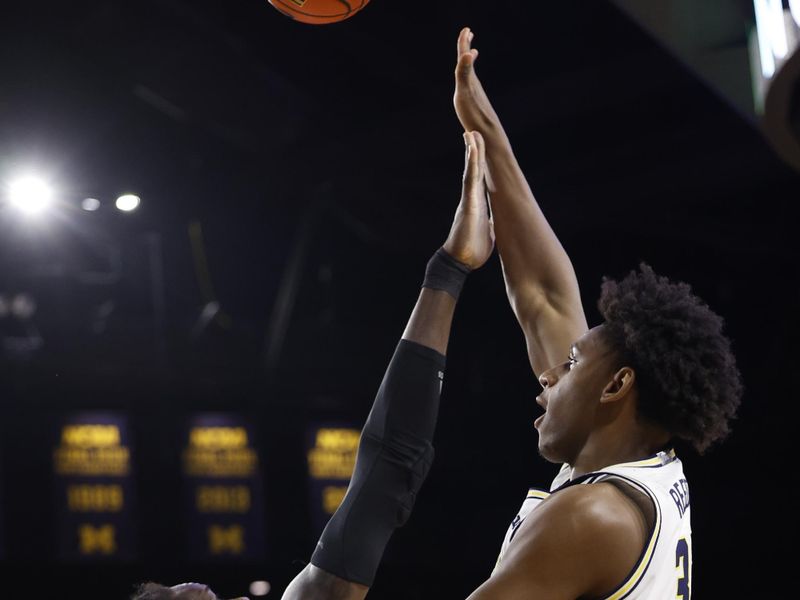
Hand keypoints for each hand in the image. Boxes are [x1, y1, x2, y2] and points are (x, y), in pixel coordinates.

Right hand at [443, 131, 494, 268]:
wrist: (460, 261)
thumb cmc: (472, 250)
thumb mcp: (488, 233)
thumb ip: (492, 225)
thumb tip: (497, 225)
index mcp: (478, 203)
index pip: (480, 178)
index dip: (480, 163)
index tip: (479, 147)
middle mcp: (472, 197)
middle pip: (475, 169)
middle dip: (475, 150)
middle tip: (473, 131)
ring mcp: (469, 198)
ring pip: (472, 170)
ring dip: (472, 151)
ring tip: (471, 133)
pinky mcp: (469, 202)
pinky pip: (471, 179)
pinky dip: (472, 164)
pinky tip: (473, 151)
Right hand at [454, 27, 499, 133]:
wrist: (488, 135)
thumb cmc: (475, 115)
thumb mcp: (466, 92)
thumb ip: (465, 72)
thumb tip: (469, 52)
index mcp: (470, 79)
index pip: (466, 56)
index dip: (464, 42)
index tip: (466, 29)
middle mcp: (474, 84)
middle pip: (469, 61)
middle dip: (467, 46)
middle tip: (468, 34)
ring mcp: (476, 93)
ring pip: (472, 72)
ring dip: (470, 61)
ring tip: (471, 53)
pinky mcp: (476, 104)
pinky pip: (472, 86)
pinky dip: (471, 78)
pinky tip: (472, 83)